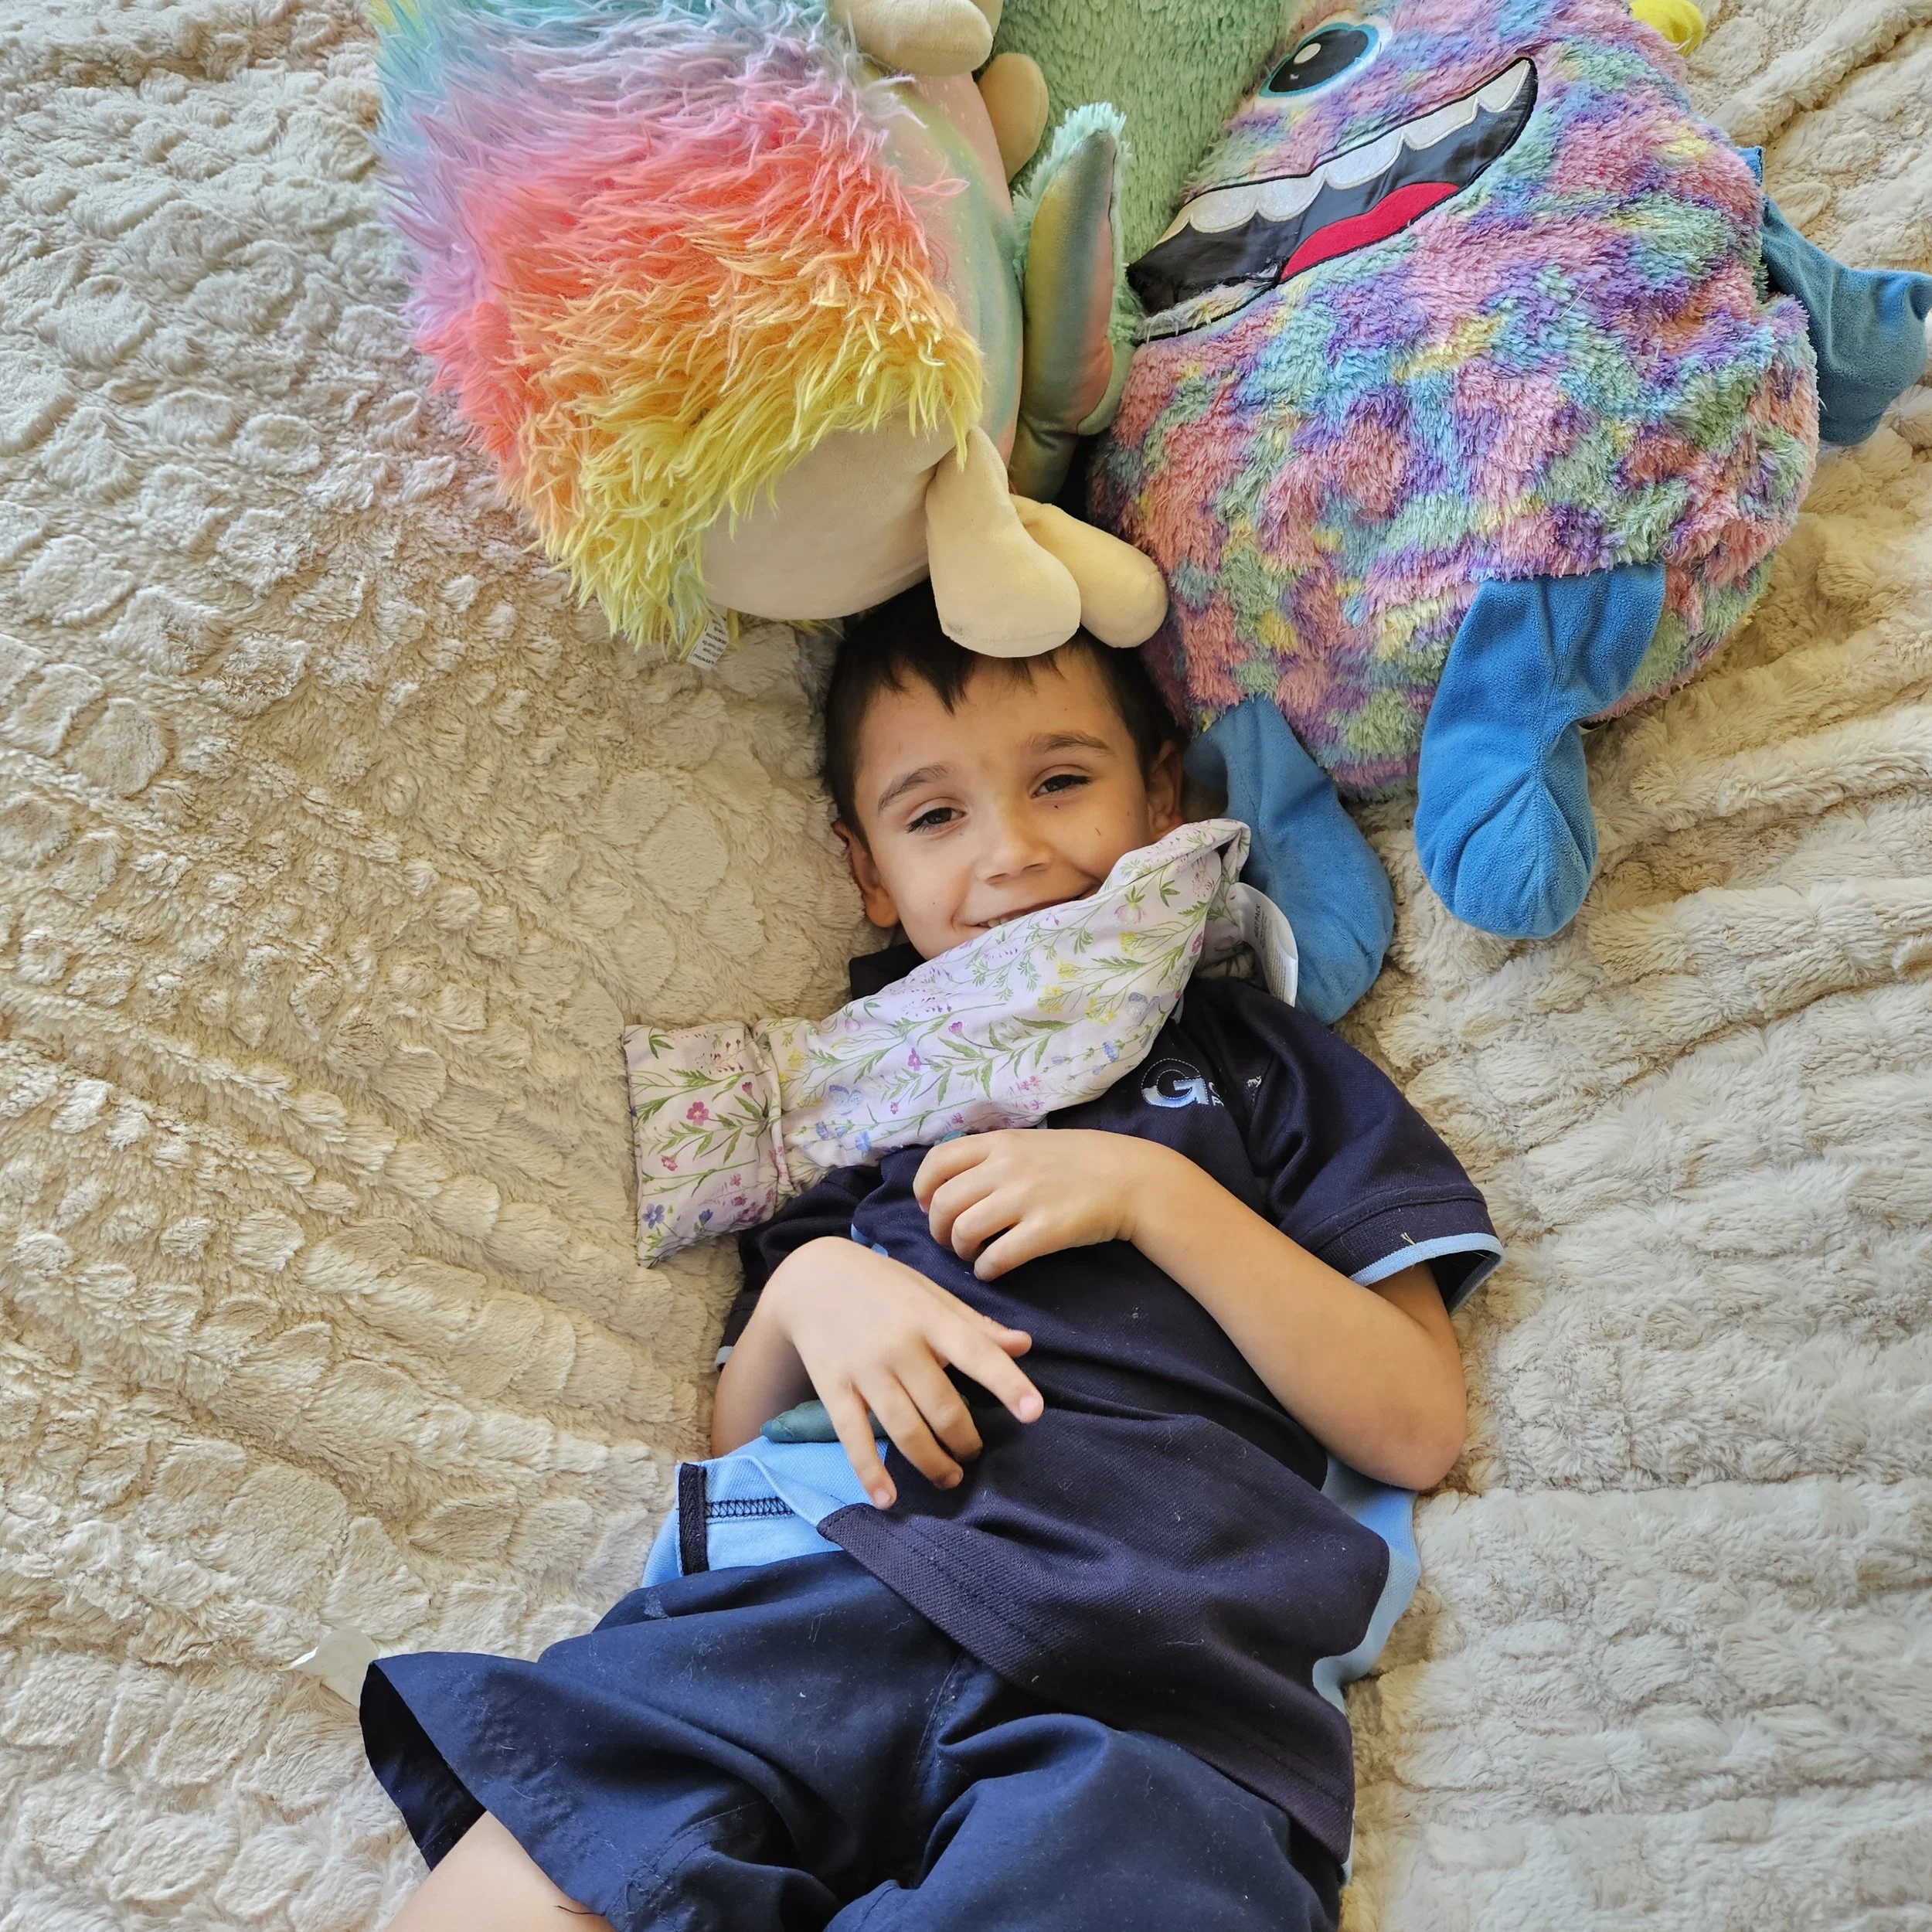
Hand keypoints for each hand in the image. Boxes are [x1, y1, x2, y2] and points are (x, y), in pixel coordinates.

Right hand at [763, 1239, 1040, 1507]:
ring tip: (950, 1477)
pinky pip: (853, 1437)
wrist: (811, 1278)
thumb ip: (975, 1325)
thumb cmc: (883, 1286)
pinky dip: (870, 1471)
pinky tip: (886, 1499)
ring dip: (933, 1463)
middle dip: (965, 1441)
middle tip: (973, 1452)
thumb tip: (1024, 1345)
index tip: (1033, 1412)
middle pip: (942, 1407)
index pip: (976, 1352)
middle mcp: (898, 1345)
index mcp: (929, 1317)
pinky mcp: (833, 1389)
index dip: (1007, 1383)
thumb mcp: (930, 1293)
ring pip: (905, 1430)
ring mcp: (864, 1369)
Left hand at [915, 1129, 1165, 1278]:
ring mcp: (1025, 1198)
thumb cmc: (1077, 1161)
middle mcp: (1005, 1167)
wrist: (1130, 1178)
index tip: (928, 1207)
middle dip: (938, 1228)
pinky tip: (992, 1269)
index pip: (936, 1162)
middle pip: (943, 1202)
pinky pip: (997, 1257)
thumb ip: (991, 1157)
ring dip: (960, 1250)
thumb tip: (949, 1183)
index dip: (922, 1189)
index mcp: (999, 1142)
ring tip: (972, 1254)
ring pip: (964, 1231)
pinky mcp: (1045, 1231)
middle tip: (950, 1240)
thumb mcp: (1029, 1143)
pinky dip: (986, 1269)